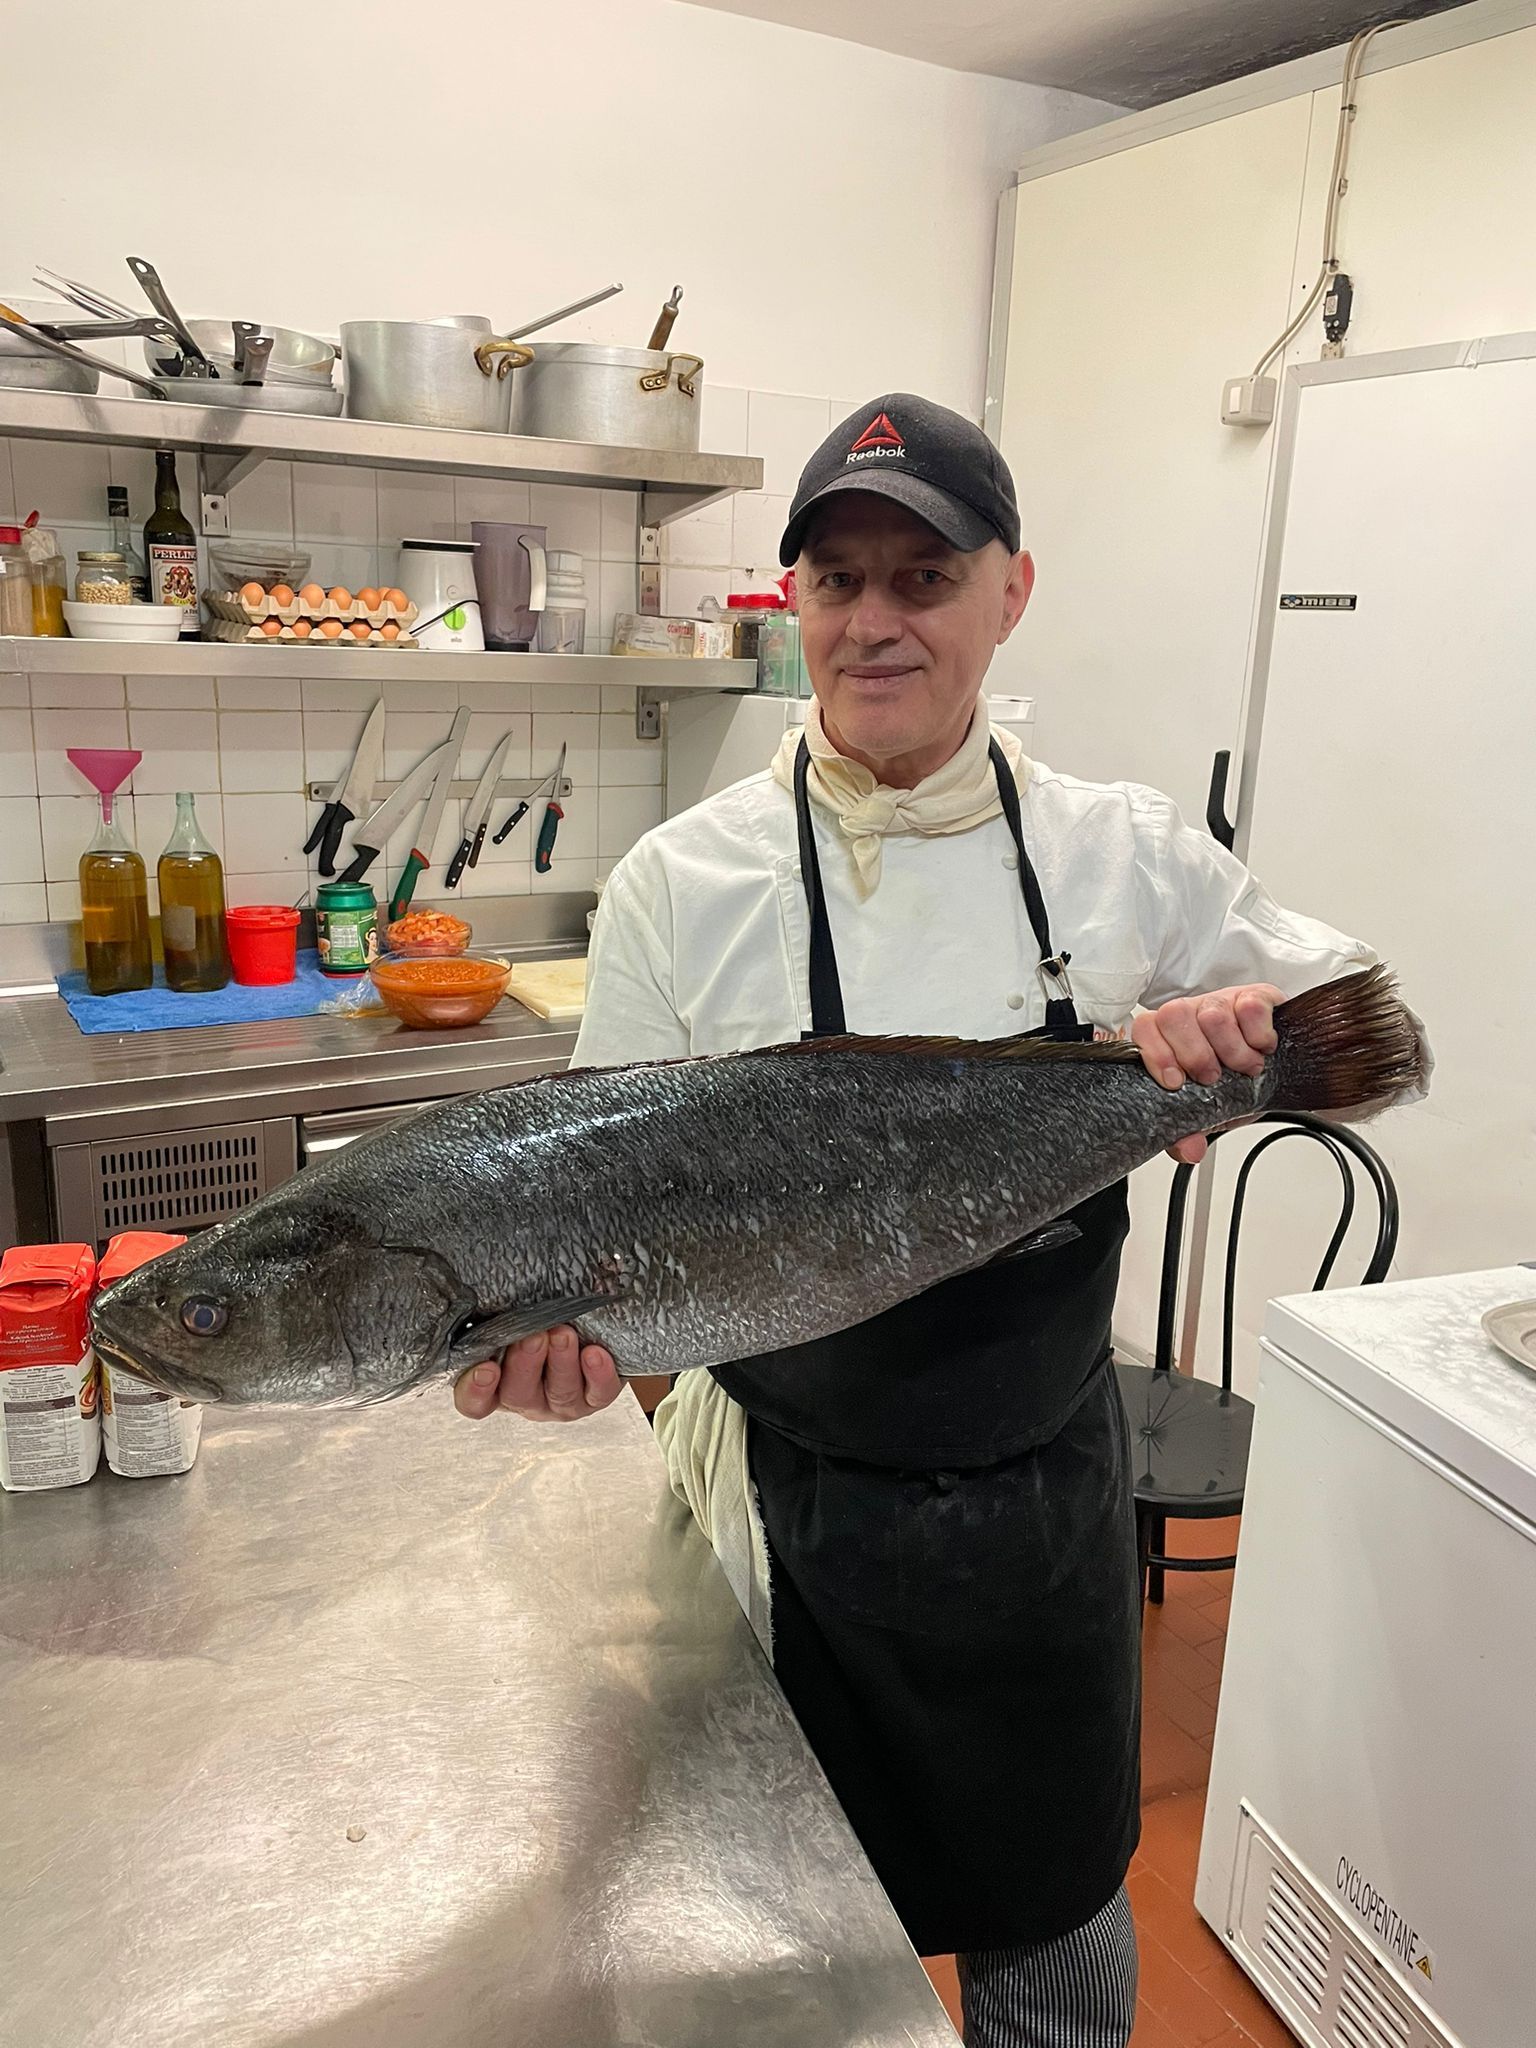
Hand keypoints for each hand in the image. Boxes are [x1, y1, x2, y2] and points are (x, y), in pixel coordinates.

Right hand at [453, 1325, 622, 1422]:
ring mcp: (560, 1401)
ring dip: (560, 1362)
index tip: (486, 1368)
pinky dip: (598, 1375)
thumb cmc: (538, 1315)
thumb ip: (495, 1308)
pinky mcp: (595, 1397)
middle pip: (518, 1393)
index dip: (475, 1390)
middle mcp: (527, 1397)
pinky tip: (594, 1354)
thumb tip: (485, 1287)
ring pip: (559, 1393)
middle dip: (525, 1363)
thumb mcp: (512, 1312)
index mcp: (496, 1382)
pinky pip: (598, 1392)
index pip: (475, 1400)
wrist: (589, 1323)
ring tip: (563, 1333)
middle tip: (533, 1335)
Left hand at [1131, 984, 1283, 1166]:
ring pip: (1212, 1014)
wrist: (1271, 1067)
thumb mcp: (1207, 1112)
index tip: (1175, 1082)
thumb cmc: (1230, 1083)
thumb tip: (1189, 1150)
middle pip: (1174, 1015)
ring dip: (1232, 1051)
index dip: (1156, 1054)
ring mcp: (1221, 1001)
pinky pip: (1251, 1007)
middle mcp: (1190, 1014)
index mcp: (1167, 1037)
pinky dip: (1259, 1035)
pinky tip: (1262, 1049)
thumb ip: (1189, 1131)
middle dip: (1195, 1055)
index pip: (1144, 1029)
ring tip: (1245, 1069)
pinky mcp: (1255, 996)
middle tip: (1215, 1079)